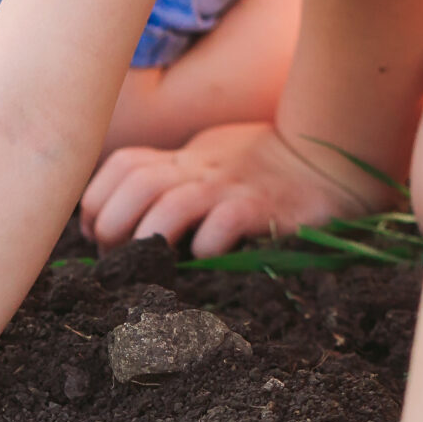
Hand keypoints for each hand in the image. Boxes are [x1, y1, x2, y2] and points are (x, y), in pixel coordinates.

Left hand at [80, 122, 389, 257]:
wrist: (329, 163)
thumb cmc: (259, 173)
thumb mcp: (206, 164)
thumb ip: (165, 181)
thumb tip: (106, 225)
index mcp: (184, 160)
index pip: (122, 165)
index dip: (96, 199)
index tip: (93, 231)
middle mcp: (202, 169)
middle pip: (136, 185)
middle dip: (112, 223)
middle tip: (116, 256)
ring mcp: (232, 188)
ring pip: (172, 205)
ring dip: (146, 237)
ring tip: (144, 262)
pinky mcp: (264, 209)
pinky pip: (225, 224)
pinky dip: (205, 245)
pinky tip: (202, 258)